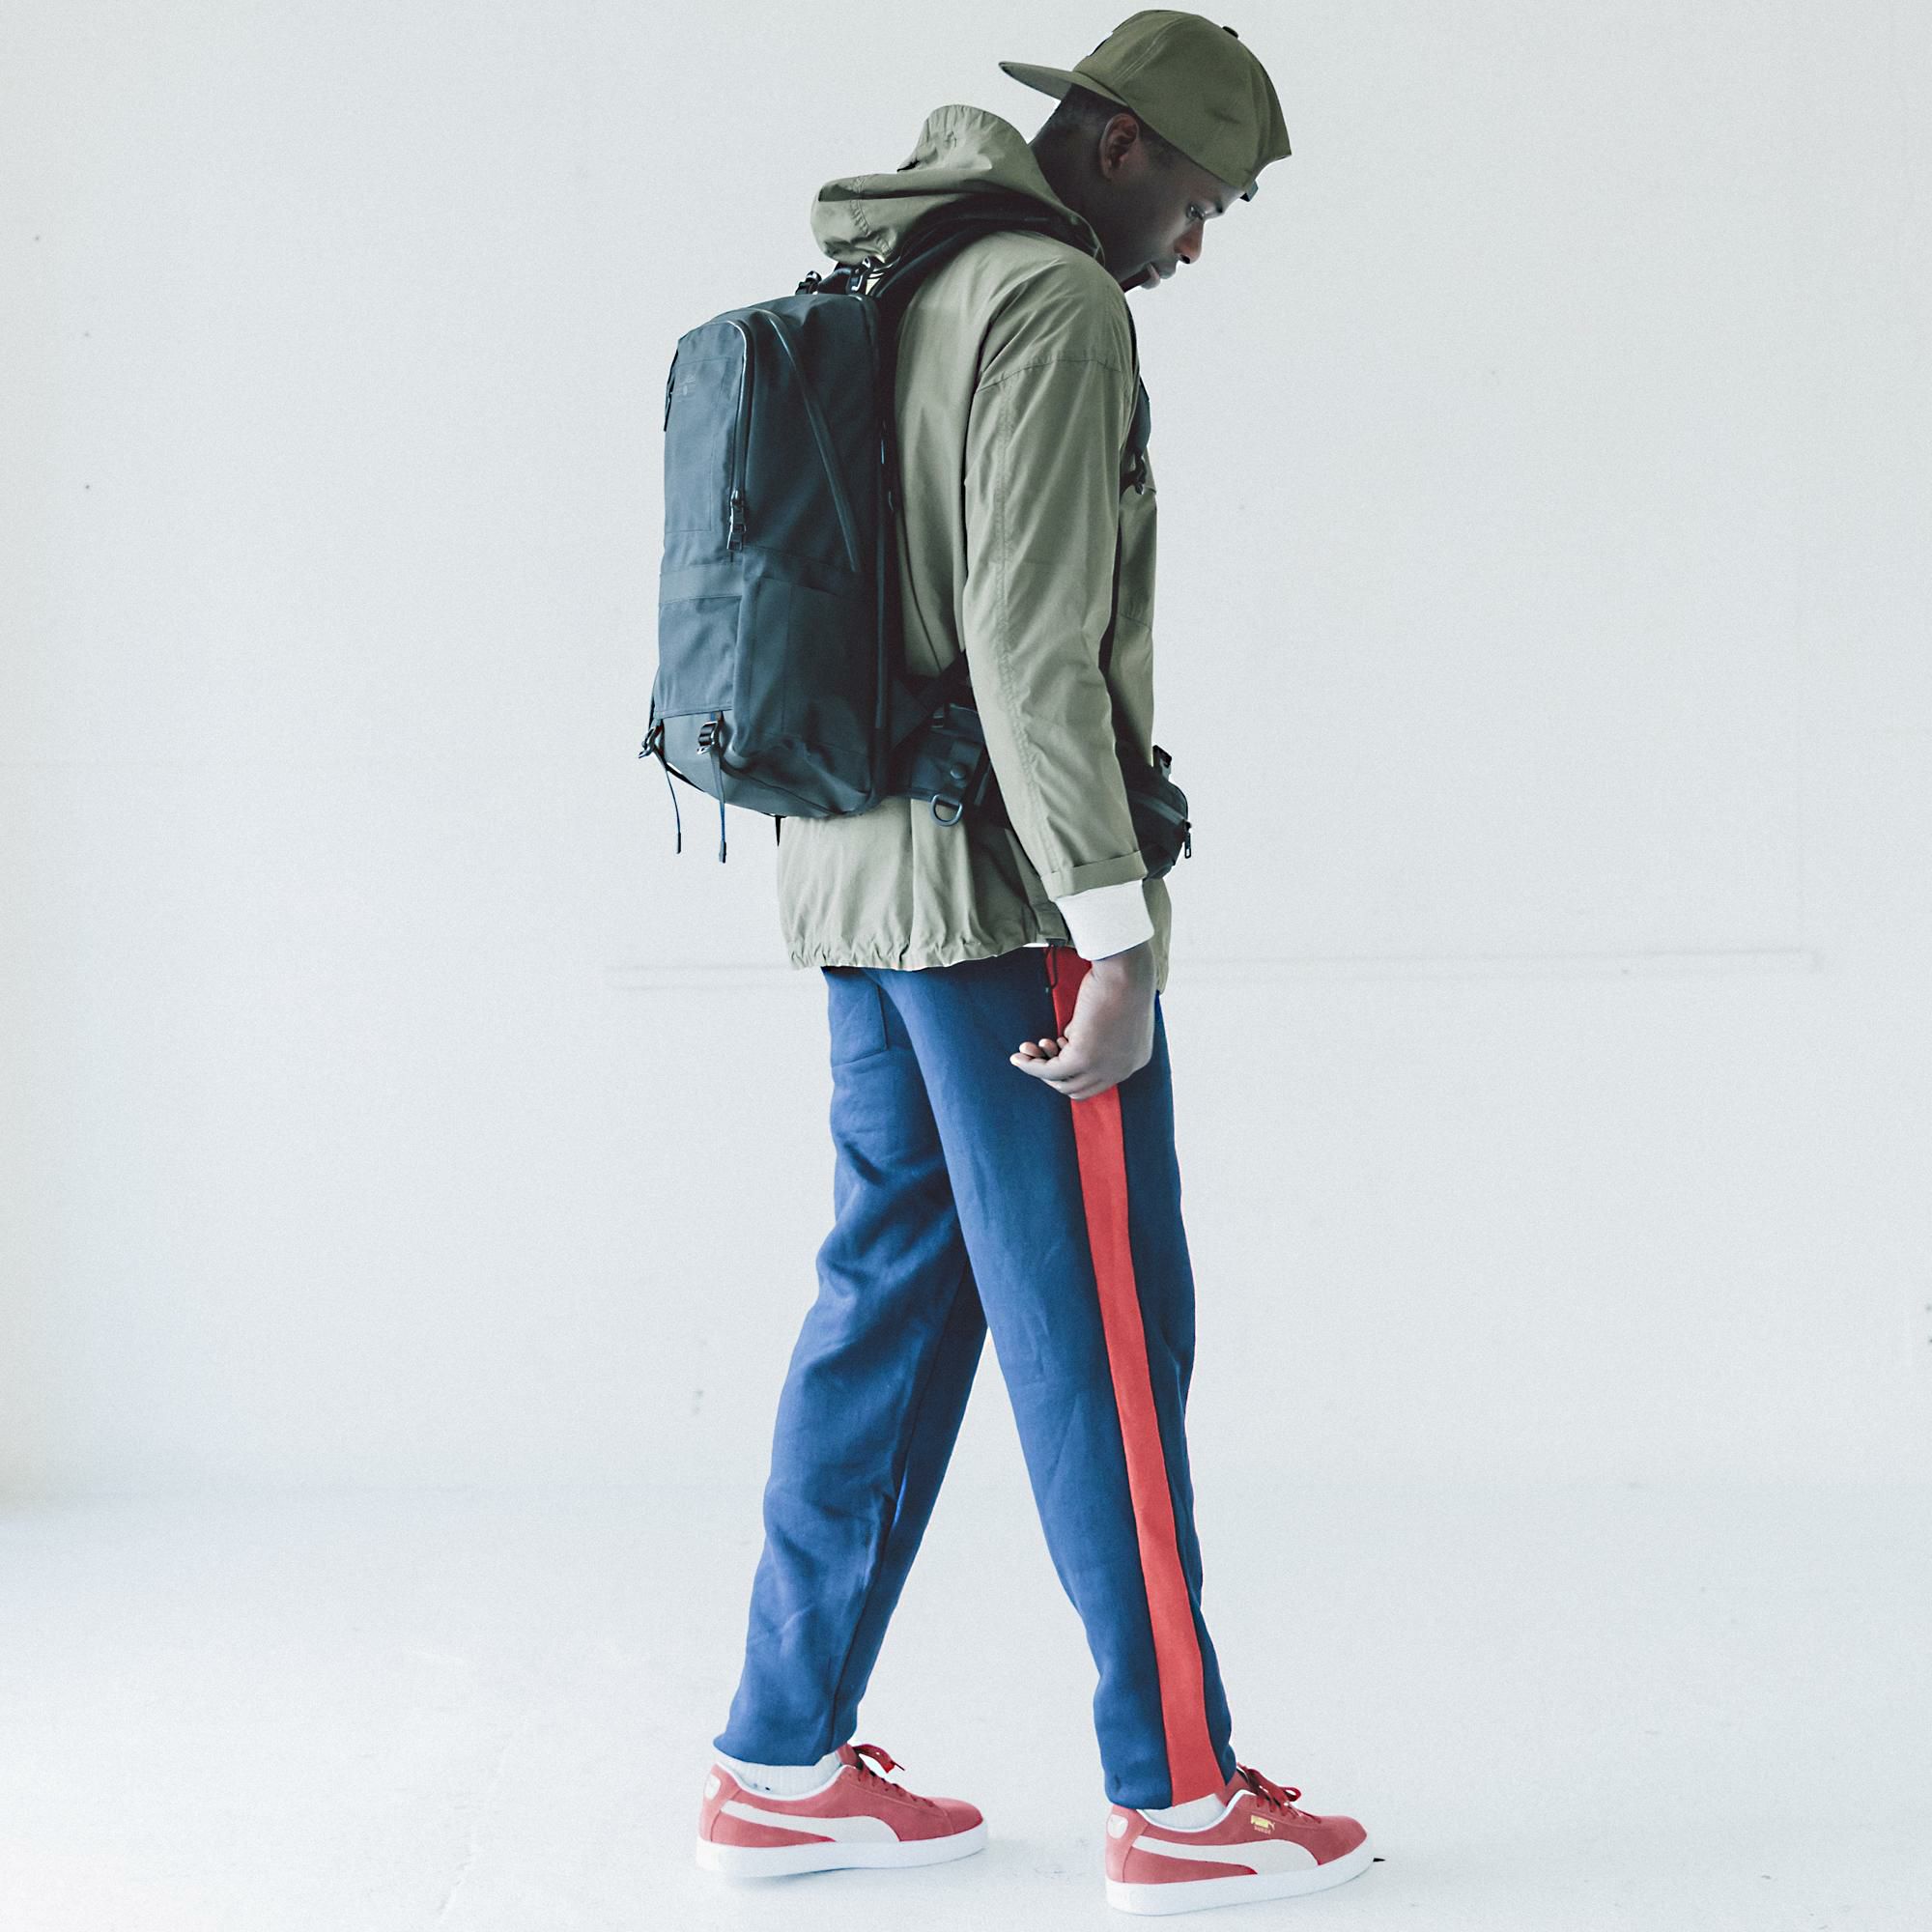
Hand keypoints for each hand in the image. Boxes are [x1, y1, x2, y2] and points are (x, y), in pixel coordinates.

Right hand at [1009, 943, 1155, 1099]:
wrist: (1126, 972)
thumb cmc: (1121, 982)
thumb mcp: (1110, 1015)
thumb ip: (1093, 1034)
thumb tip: (1067, 1040)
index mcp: (1133, 1060)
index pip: (1097, 1080)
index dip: (1073, 1068)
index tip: (1058, 1046)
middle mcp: (1121, 1070)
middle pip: (1078, 1088)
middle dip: (1054, 1073)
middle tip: (1040, 1050)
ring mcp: (1103, 1067)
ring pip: (1062, 1083)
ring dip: (1039, 1069)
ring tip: (1025, 1050)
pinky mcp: (1084, 1058)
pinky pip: (1050, 1070)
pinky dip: (1032, 1066)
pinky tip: (1020, 1057)